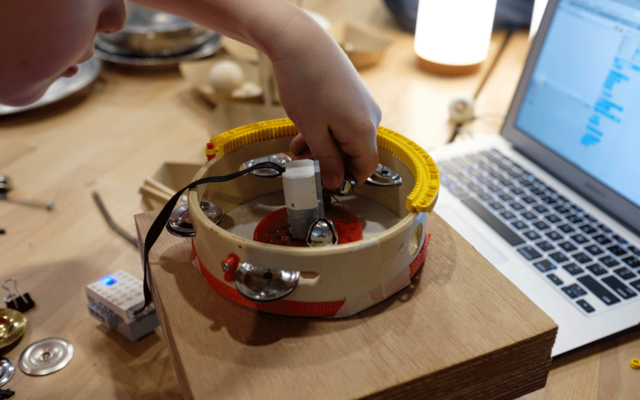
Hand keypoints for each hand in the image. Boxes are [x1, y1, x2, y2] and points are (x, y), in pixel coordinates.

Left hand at [129, 0, 380, 188]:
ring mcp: (364, 104)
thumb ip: (326, 160)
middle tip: (301, 161)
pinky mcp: (354, 95)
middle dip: (329, 161)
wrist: (302, 43)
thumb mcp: (312, 131)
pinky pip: (344, 122)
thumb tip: (337, 183)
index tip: (325, 182)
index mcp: (364, 131)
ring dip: (323, 146)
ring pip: (347, 138)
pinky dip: (326, 130)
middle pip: (356, 154)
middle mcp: (370, 118)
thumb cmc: (305, 85)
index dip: (346, 180)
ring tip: (296, 144)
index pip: (366, 168)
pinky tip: (303, 128)